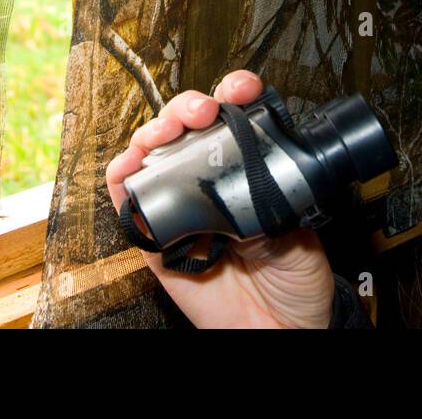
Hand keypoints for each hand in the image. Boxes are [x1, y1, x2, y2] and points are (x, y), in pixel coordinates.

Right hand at [106, 70, 336, 327]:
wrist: (277, 332)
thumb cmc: (295, 282)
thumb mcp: (300, 228)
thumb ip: (276, 195)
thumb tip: (254, 163)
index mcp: (248, 171)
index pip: (235, 118)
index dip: (235, 93)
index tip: (243, 88)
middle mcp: (209, 181)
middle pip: (187, 126)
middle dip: (190, 106)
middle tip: (204, 111)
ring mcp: (178, 204)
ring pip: (153, 151)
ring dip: (155, 129)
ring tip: (168, 131)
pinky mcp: (152, 236)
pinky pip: (125, 199)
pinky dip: (121, 174)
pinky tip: (131, 162)